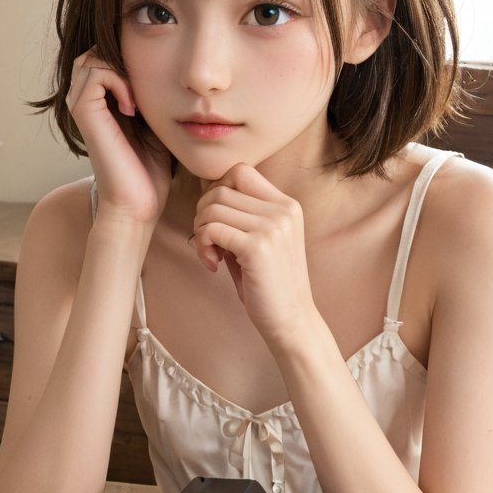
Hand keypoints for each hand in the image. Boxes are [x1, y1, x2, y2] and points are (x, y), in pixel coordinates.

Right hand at [66, 50, 170, 227]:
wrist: (138, 204)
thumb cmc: (150, 170)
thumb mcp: (155, 122)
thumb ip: (151, 94)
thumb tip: (168, 66)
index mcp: (99, 101)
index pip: (104, 55)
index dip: (129, 58)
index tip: (153, 85)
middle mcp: (84, 100)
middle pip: (94, 52)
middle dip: (122, 59)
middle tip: (145, 88)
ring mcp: (80, 105)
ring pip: (92, 58)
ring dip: (122, 71)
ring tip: (138, 102)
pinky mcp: (83, 113)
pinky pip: (96, 74)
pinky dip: (119, 82)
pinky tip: (133, 109)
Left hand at [192, 164, 319, 349]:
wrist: (292, 321)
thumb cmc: (270, 284)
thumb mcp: (261, 240)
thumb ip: (241, 216)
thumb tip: (205, 196)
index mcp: (287, 205)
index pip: (240, 171)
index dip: (217, 191)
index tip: (216, 220)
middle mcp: (283, 210)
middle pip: (220, 188)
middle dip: (202, 214)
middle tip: (209, 243)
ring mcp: (272, 227)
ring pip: (212, 208)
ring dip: (200, 233)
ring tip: (212, 256)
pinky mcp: (258, 247)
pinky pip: (211, 230)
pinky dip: (202, 247)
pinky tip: (214, 265)